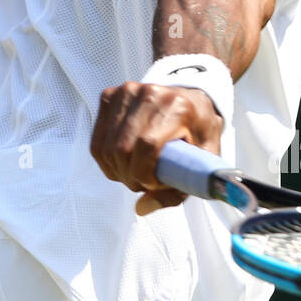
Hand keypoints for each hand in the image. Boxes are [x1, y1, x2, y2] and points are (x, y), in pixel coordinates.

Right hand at [89, 81, 223, 215]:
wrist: (190, 99)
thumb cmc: (199, 132)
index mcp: (178, 106)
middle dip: (130, 177)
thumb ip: (177, 189)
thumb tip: (141, 208)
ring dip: (117, 171)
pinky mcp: (110, 97)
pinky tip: (122, 163)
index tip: (154, 184)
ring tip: (135, 173)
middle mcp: (149, 94)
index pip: (147, 145)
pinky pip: (98, 141)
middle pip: (123, 149)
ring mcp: (126, 92)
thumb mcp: (202, 161)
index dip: (145, 174)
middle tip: (144, 183)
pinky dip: (107, 160)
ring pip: (106, 148)